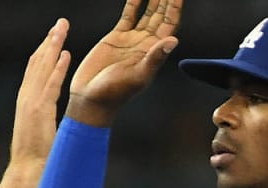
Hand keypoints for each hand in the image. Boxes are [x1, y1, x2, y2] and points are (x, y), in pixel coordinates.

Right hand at [11, 18, 72, 166]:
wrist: (28, 172)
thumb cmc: (36, 158)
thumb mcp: (39, 132)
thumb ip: (44, 120)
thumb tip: (52, 118)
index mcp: (26, 102)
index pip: (34, 70)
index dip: (44, 52)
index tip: (53, 38)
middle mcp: (26, 98)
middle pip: (37, 62)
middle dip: (49, 41)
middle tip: (60, 24)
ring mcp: (31, 103)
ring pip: (42, 68)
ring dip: (53, 46)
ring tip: (62, 29)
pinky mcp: (40, 111)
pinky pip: (50, 85)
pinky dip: (58, 68)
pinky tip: (66, 54)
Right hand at [66, 0, 182, 126]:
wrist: (92, 98)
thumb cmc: (116, 93)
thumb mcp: (138, 76)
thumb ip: (155, 58)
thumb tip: (172, 41)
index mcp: (154, 52)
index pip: (169, 24)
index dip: (175, 7)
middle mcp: (146, 44)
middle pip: (160, 15)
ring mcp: (132, 39)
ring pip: (147, 13)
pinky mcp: (116, 37)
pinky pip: (128, 15)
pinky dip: (134, 3)